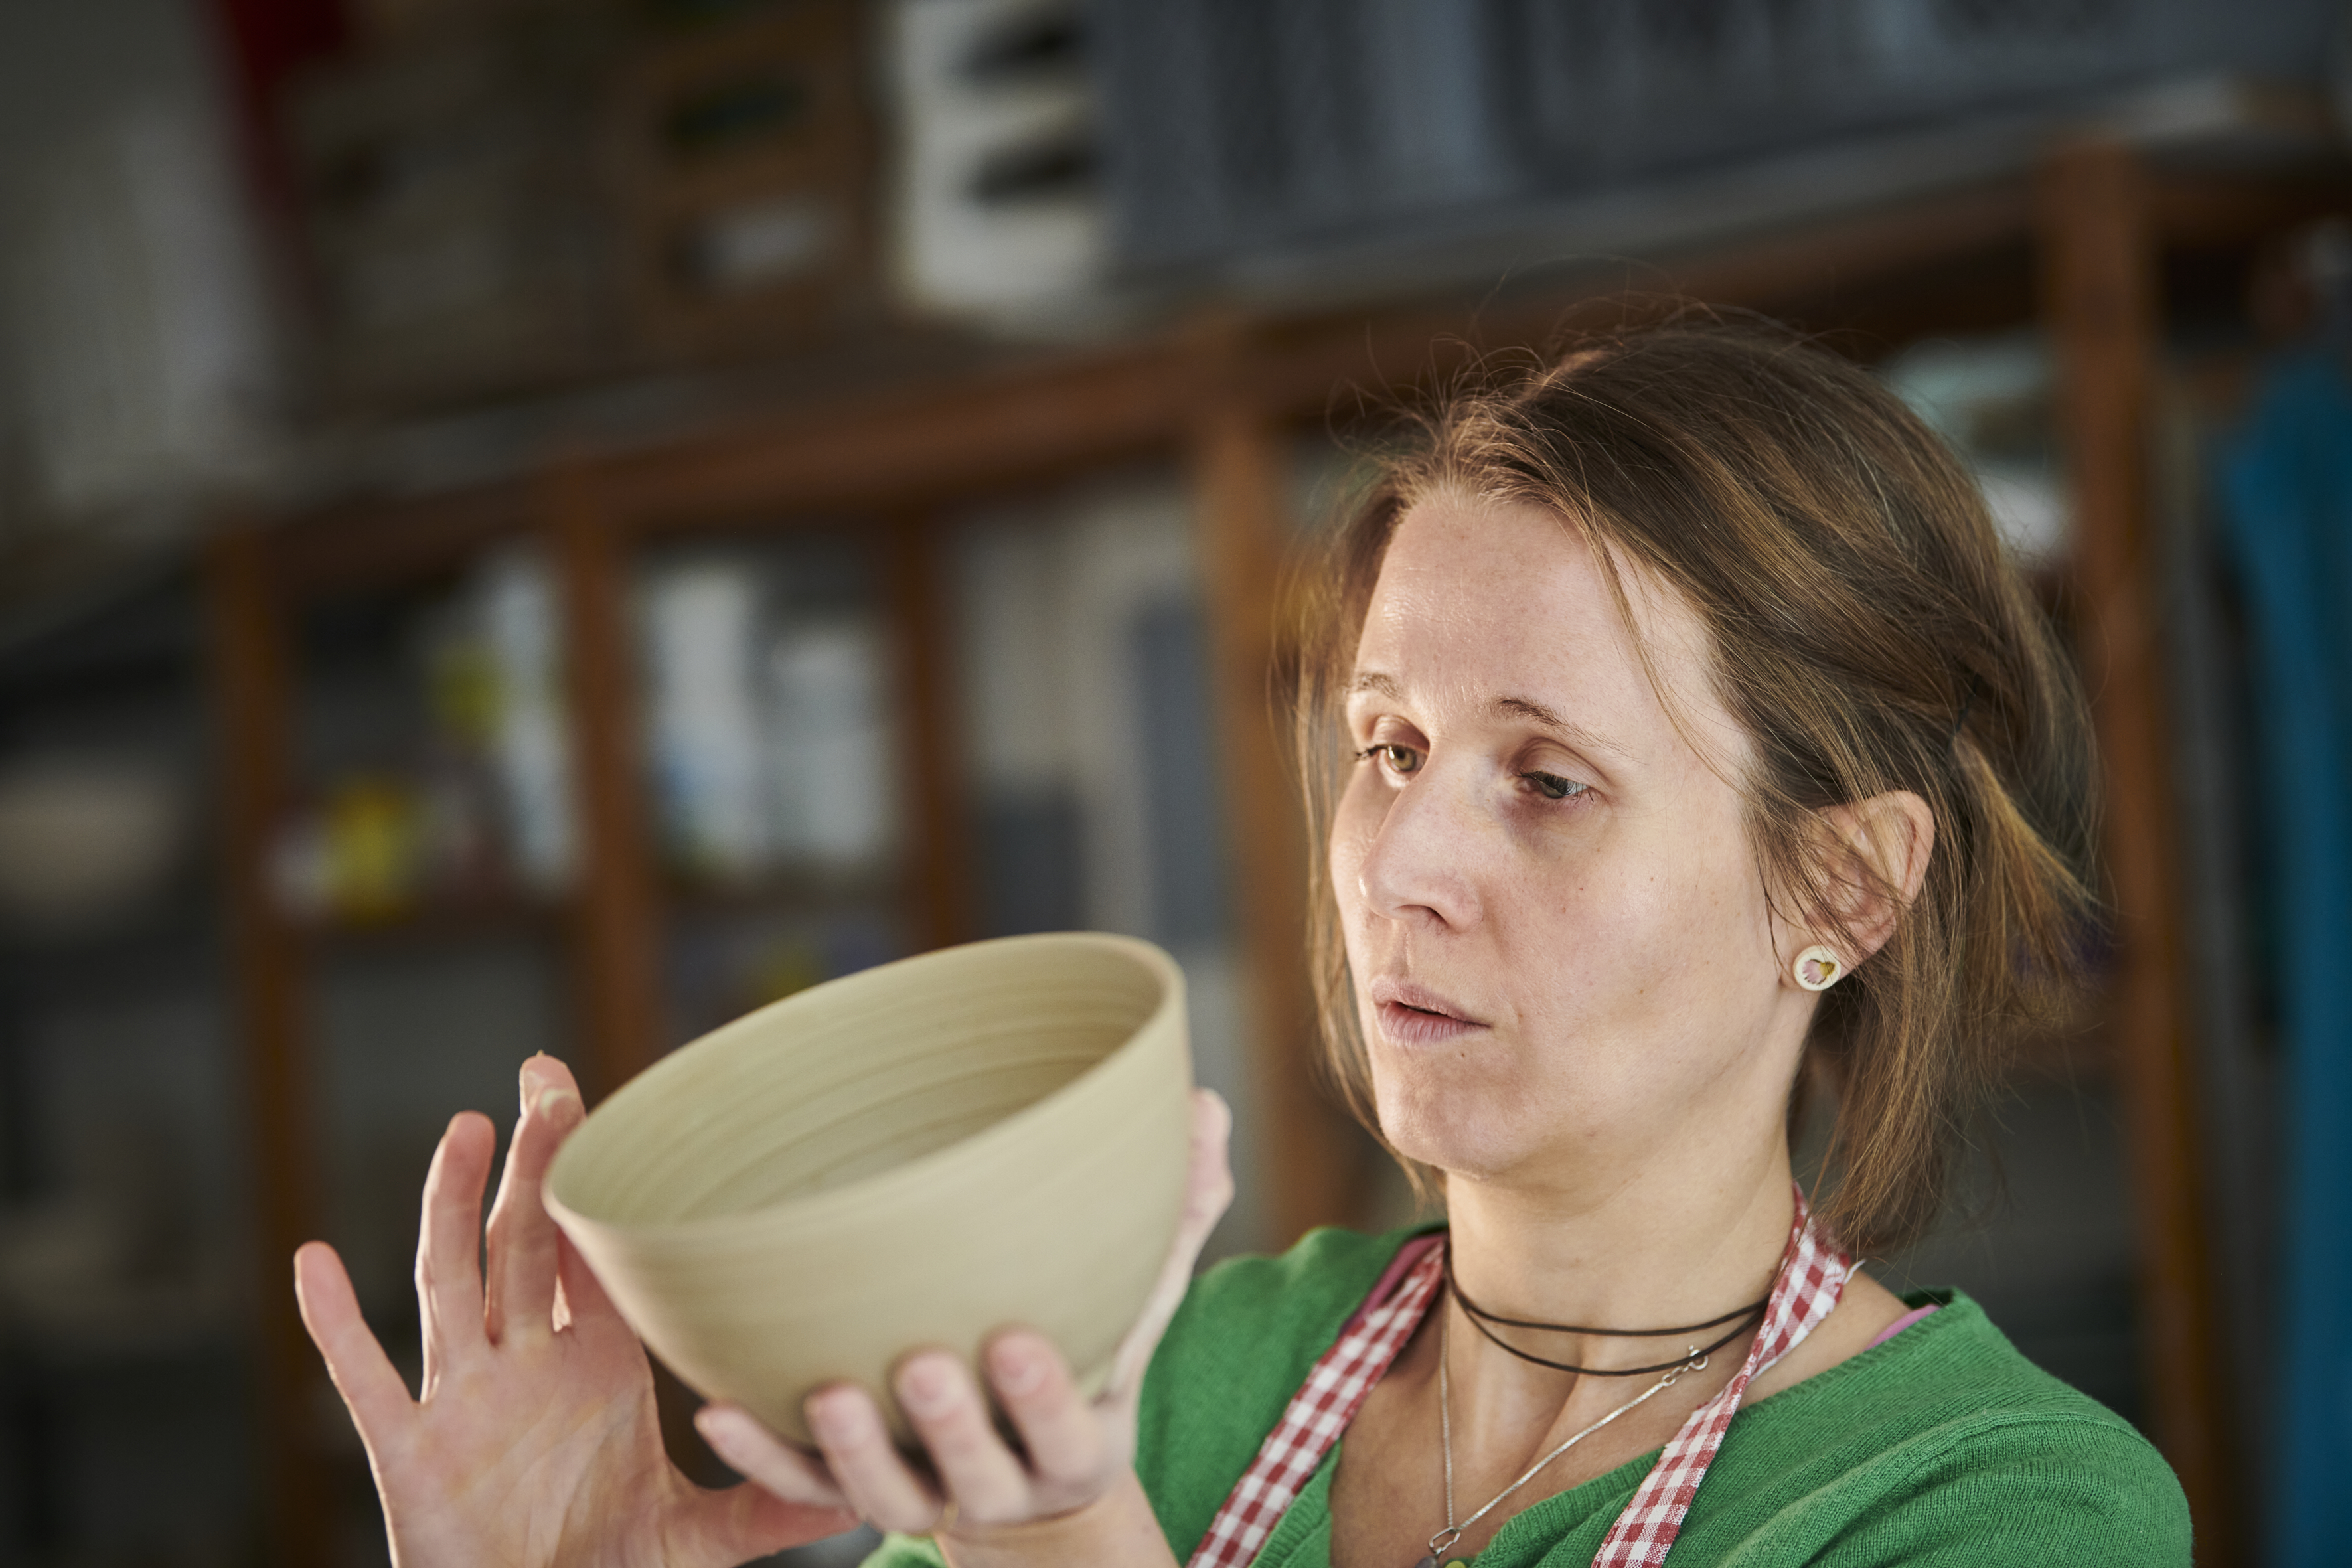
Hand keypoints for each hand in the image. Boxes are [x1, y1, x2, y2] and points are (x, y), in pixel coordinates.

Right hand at [294, 1054, 858, 1567]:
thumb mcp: (696, 1542)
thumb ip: (765, 1509)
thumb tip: (864, 1494)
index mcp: (594, 1368)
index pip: (592, 1255)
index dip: (592, 1185)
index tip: (596, 1108)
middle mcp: (523, 1367)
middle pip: (521, 1241)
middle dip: (530, 1161)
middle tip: (545, 1076)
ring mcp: (459, 1400)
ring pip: (449, 1280)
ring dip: (452, 1206)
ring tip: (466, 1128)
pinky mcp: (407, 1450)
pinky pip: (361, 1377)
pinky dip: (334, 1322)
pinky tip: (314, 1261)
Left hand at [696, 1089, 1235, 1566]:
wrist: (1033, 1478)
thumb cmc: (1087, 1353)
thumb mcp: (1137, 1300)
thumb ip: (1174, 1215)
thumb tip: (1209, 1105)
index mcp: (1076, 1444)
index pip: (1066, 1433)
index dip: (1044, 1401)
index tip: (1017, 1341)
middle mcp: (1001, 1485)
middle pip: (973, 1475)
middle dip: (950, 1427)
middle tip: (921, 1365)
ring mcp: (925, 1495)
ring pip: (886, 1496)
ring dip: (850, 1453)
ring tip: (825, 1393)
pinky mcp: (855, 1495)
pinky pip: (799, 1494)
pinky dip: (760, 1457)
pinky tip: (716, 1405)